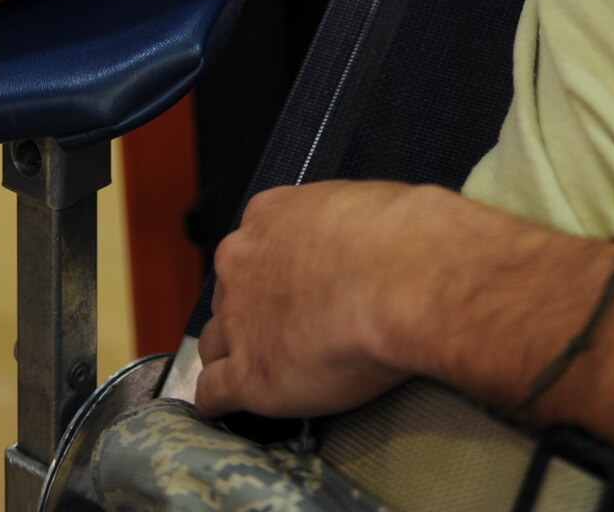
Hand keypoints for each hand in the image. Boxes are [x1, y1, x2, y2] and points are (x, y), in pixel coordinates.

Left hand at [195, 181, 424, 420]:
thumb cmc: (397, 238)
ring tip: (254, 372)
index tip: (293, 289)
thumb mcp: (361, 204)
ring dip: (231, 356)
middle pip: (230, 293)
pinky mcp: (248, 375)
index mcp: (267, 216)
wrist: (400, 282)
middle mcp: (241, 263)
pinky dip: (218, 402)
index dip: (272, 273)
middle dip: (251, 311)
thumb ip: (339, 222)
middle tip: (286, 330)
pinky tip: (223, 409)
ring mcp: (239, 320)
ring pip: (215, 342)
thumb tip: (357, 236)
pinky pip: (213, 392)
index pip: (254, 248)